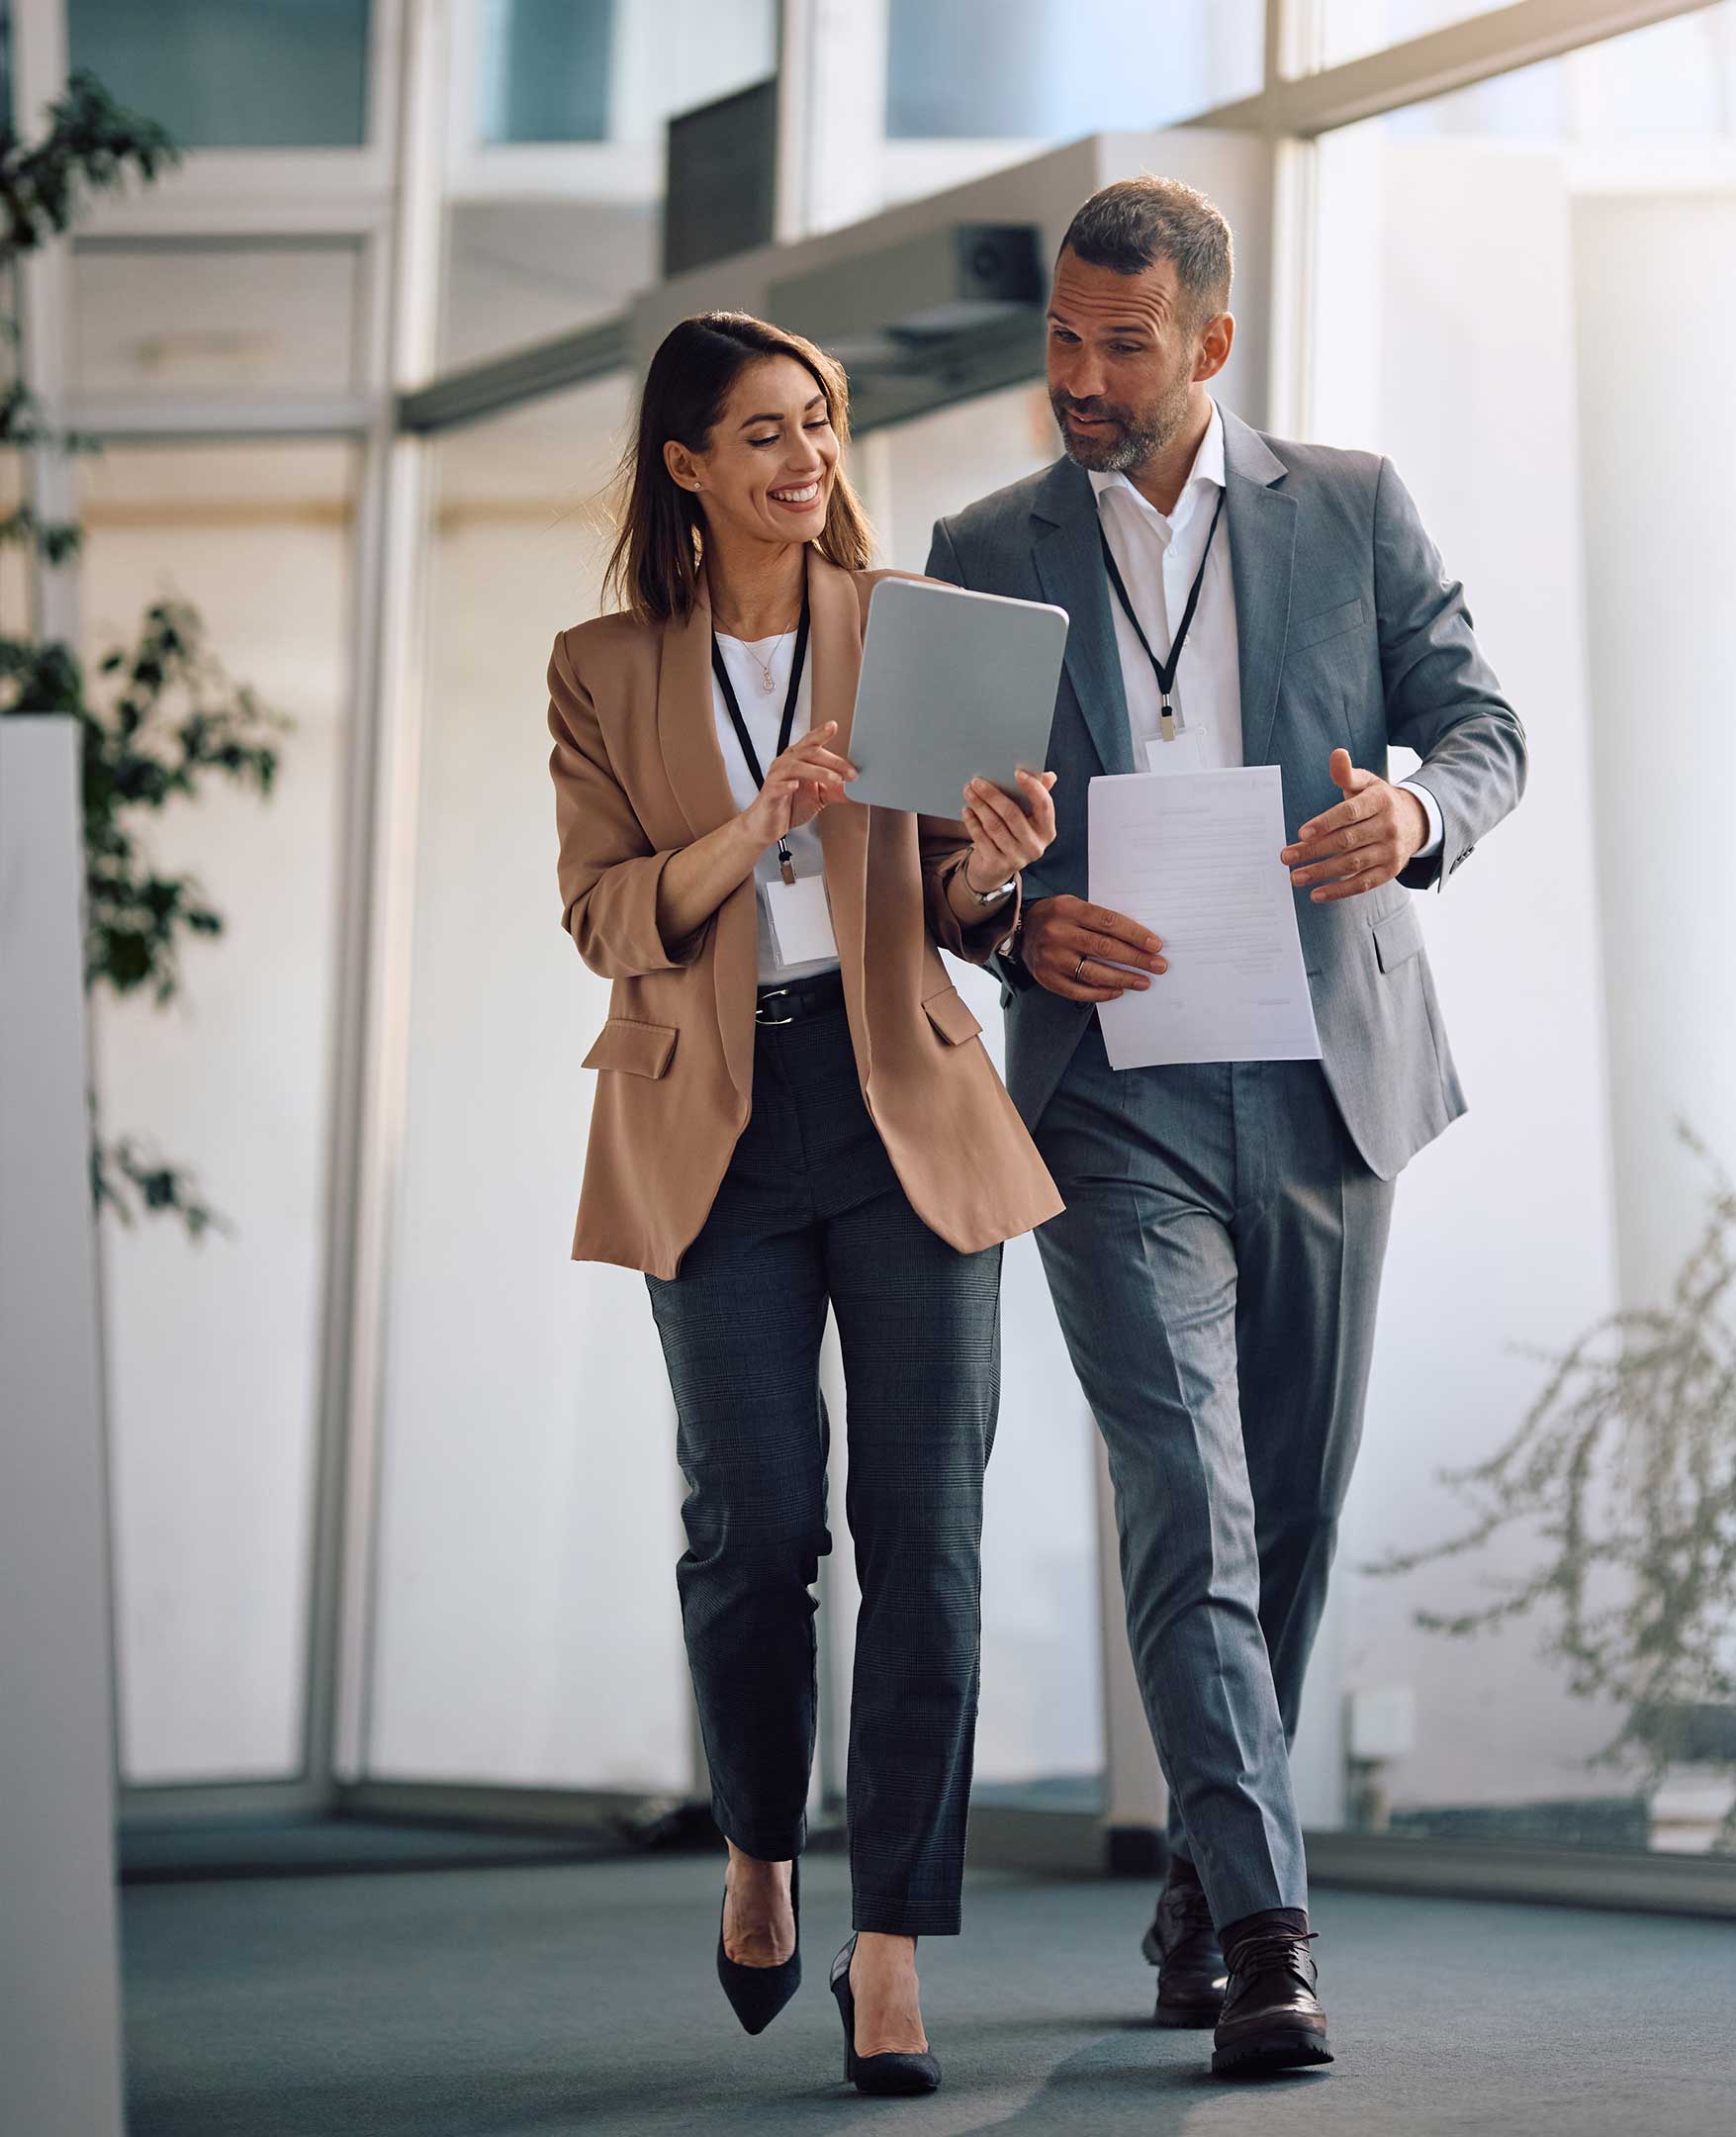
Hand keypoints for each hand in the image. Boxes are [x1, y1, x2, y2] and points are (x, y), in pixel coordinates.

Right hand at [740, 721, 856, 849]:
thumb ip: (835, 789)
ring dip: (818, 772)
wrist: (768, 825)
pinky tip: (796, 786)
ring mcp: (776, 777)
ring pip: (796, 767)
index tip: (834, 726)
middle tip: (850, 773)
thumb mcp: (819, 795)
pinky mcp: (769, 794)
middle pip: (809, 753)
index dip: (821, 733)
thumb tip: (857, 788)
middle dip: (833, 761)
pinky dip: (787, 785)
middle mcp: (785, 763)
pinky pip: (777, 786)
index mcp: (797, 759)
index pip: (810, 742)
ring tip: (834, 780)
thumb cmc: (790, 805)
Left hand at [961, 768, 1057, 892]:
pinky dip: (972, 822)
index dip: (1033, 788)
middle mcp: (1035, 846)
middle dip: (992, 795)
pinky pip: (981, 838)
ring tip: (969, 792)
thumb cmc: (1013, 834)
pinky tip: (967, 811)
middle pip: (1012, 814)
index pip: (1045, 805)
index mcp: (1047, 831)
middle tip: (977, 781)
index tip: (1017, 772)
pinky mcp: (998, 865)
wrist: (996, 868)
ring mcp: (1017, 858)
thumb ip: (1037, 796)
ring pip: (994, 825)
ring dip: (979, 805)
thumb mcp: (1027, 818)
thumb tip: (1049, 776)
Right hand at [1018, 894, 1165, 1001]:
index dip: (1135, 935)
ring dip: (1123, 979)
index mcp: (1069, 910)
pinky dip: (1101, 993)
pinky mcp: (1047, 978)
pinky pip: (1078, 990)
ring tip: (1143, 982)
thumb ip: (1099, 919)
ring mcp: (1052, 958)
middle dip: (1136, 959)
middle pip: (1105, 948)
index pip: (1109, 923)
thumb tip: (1137, 938)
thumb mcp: (1074, 905)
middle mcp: (1059, 934)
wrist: (1018, 930)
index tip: (1155, 945)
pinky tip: (1118, 991)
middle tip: (1158, 966)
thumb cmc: (1055, 916)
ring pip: (1094, 972)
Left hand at [1279, 747, 1428, 901]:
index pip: (1349, 813)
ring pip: (1351, 864)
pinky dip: (1339, 891)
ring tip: (1295, 877)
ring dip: (1321, 872)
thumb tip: (1336, 754)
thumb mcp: (1367, 783)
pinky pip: (1363, 883)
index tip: (1301, 834)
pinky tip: (1317, 894)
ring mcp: (1390, 850)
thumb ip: (1347, 774)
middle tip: (1286, 857)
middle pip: (1345, 840)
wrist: (1416, 821)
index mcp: (1380, 801)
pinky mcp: (1390, 870)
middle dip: (1313, 850)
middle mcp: (1387, 826)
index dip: (1325, 823)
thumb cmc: (1379, 801)